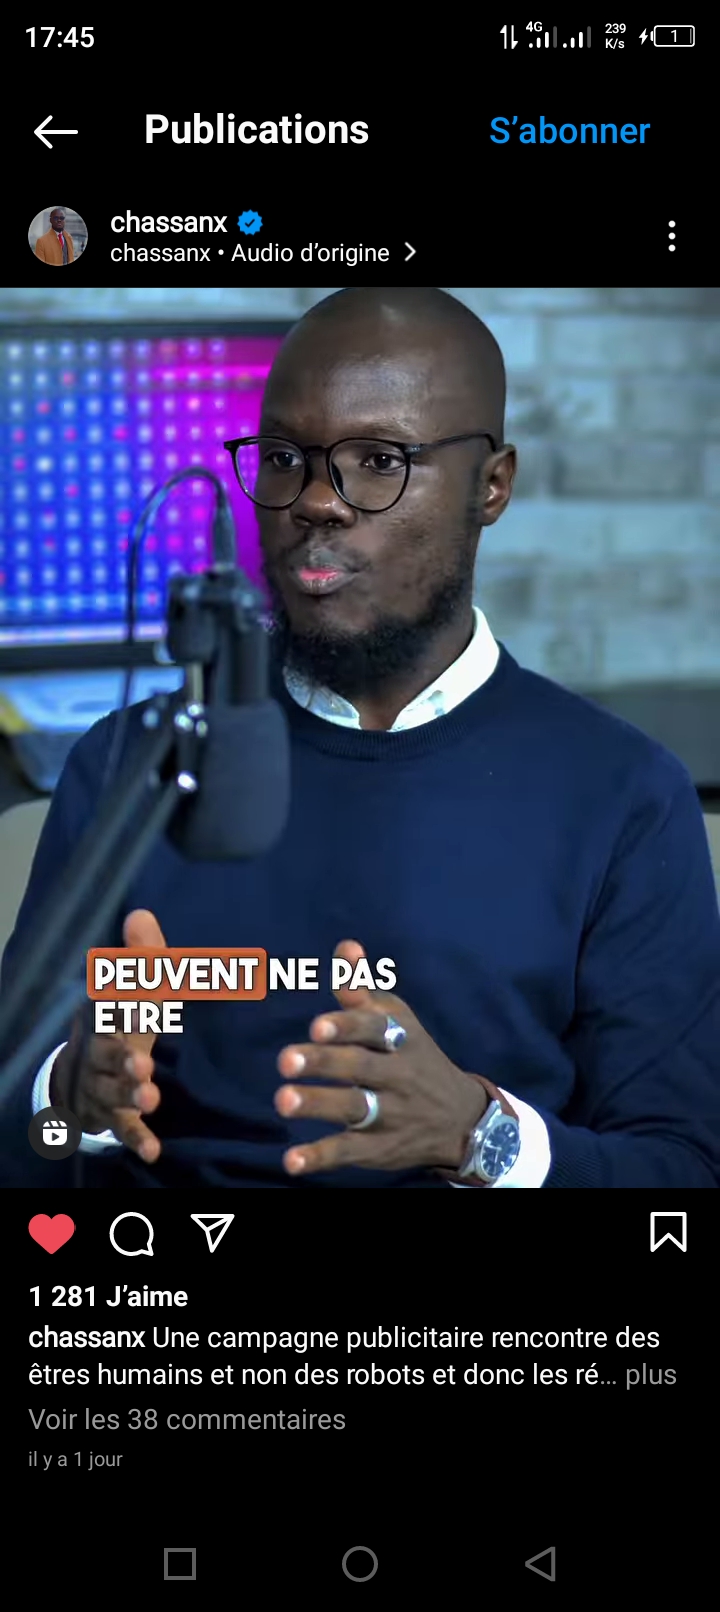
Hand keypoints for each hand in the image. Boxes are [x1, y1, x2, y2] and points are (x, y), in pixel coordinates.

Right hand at [52, 909, 164, 1163]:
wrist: (81, 1074)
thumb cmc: (120, 1025)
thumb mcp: (135, 991)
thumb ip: (144, 957)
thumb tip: (141, 913)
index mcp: (104, 1017)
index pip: (111, 1009)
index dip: (123, 1007)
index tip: (140, 1004)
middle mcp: (96, 1052)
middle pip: (106, 1055)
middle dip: (121, 1059)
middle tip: (142, 1063)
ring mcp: (100, 1086)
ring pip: (111, 1091)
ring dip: (130, 1094)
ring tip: (150, 1096)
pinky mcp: (110, 1114)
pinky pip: (121, 1127)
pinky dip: (134, 1138)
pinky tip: (152, 1151)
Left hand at [274, 940, 487, 1175]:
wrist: (461, 1118)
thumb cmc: (414, 1057)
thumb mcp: (398, 1021)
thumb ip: (363, 988)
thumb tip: (345, 946)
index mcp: (400, 1038)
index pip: (375, 1029)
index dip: (347, 1026)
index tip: (316, 1025)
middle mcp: (399, 1075)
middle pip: (361, 1067)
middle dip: (324, 1062)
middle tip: (285, 1059)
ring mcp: (391, 1114)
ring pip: (356, 1108)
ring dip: (319, 1104)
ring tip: (283, 1100)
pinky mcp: (381, 1148)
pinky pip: (351, 1151)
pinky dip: (320, 1157)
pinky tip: (291, 1160)